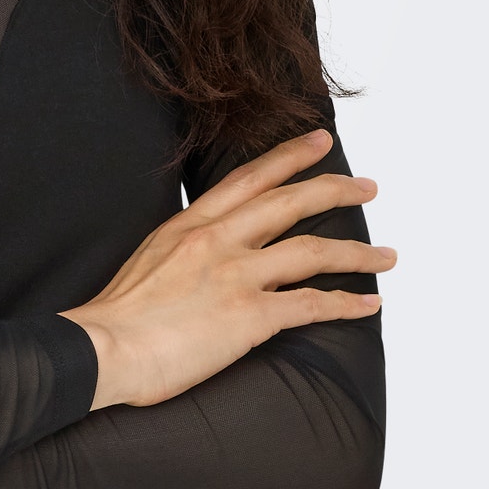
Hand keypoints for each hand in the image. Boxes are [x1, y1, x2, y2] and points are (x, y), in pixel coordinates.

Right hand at [60, 127, 395, 409]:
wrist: (102, 347)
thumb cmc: (116, 316)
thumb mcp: (149, 258)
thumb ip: (183, 248)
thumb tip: (203, 252)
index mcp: (190, 225)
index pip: (249, 179)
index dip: (289, 157)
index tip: (318, 141)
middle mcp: (217, 240)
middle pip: (289, 202)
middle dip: (333, 189)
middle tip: (367, 184)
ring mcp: (235, 275)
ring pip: (311, 251)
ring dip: (357, 252)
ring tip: (387, 255)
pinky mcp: (247, 316)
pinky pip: (310, 305)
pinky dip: (346, 304)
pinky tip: (369, 304)